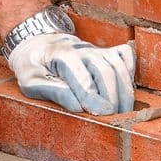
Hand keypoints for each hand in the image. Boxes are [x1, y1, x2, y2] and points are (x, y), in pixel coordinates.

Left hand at [7, 32, 135, 114]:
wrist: (38, 42)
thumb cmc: (33, 65)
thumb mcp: (29, 80)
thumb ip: (51, 91)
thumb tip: (78, 107)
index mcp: (61, 55)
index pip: (82, 77)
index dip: (93, 97)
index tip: (101, 114)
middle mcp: (83, 50)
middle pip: (105, 71)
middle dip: (112, 97)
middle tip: (112, 119)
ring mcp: (98, 50)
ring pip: (119, 67)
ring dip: (125, 91)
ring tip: (124, 114)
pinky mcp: (107, 51)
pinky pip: (126, 57)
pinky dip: (130, 73)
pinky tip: (126, 91)